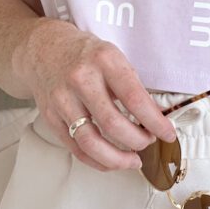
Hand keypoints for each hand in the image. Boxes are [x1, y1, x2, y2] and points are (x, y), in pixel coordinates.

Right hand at [21, 19, 177, 172]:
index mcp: (103, 59)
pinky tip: (110, 160)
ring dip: (118, 159)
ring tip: (133, 160)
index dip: (155, 122)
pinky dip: (97, 160)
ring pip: (91, 143)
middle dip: (138, 141)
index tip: (168, 133)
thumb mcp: (111, 55)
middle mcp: (81, 78)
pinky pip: (76, 148)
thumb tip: (154, 118)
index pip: (134, 98)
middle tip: (148, 142)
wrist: (42, 47)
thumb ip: (130, 84)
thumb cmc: (81, 53)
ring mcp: (62, 99)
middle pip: (114, 124)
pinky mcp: (51, 116)